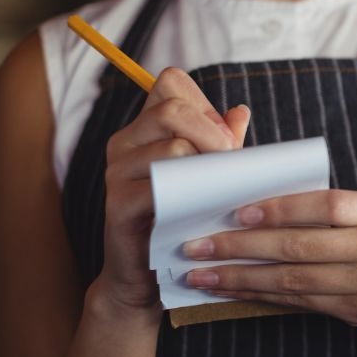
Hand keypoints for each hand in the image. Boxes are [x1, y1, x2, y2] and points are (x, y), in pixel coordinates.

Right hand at [90, 67, 248, 321]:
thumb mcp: (207, 176)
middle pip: (172, 108)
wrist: (149, 273)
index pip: (171, 83)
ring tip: (222, 190)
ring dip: (209, 167)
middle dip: (213, 133)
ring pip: (172, 146)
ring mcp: (116, 173)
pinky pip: (159, 186)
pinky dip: (191, 194)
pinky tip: (205, 209)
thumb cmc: (183, 219)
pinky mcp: (118, 205)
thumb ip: (221, 143)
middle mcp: (124, 143)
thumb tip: (240, 112)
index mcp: (144, 129)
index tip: (225, 139)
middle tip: (232, 163)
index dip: (205, 104)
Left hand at [180, 189, 356, 353]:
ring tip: (202, 274)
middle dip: (241, 247)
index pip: (324, 206)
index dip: (279, 209)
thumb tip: (255, 204)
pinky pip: (300, 301)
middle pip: (300, 247)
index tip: (236, 213)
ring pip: (293, 279)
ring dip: (241, 277)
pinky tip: (233, 290)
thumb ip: (328, 209)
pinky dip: (262, 295)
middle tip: (197, 246)